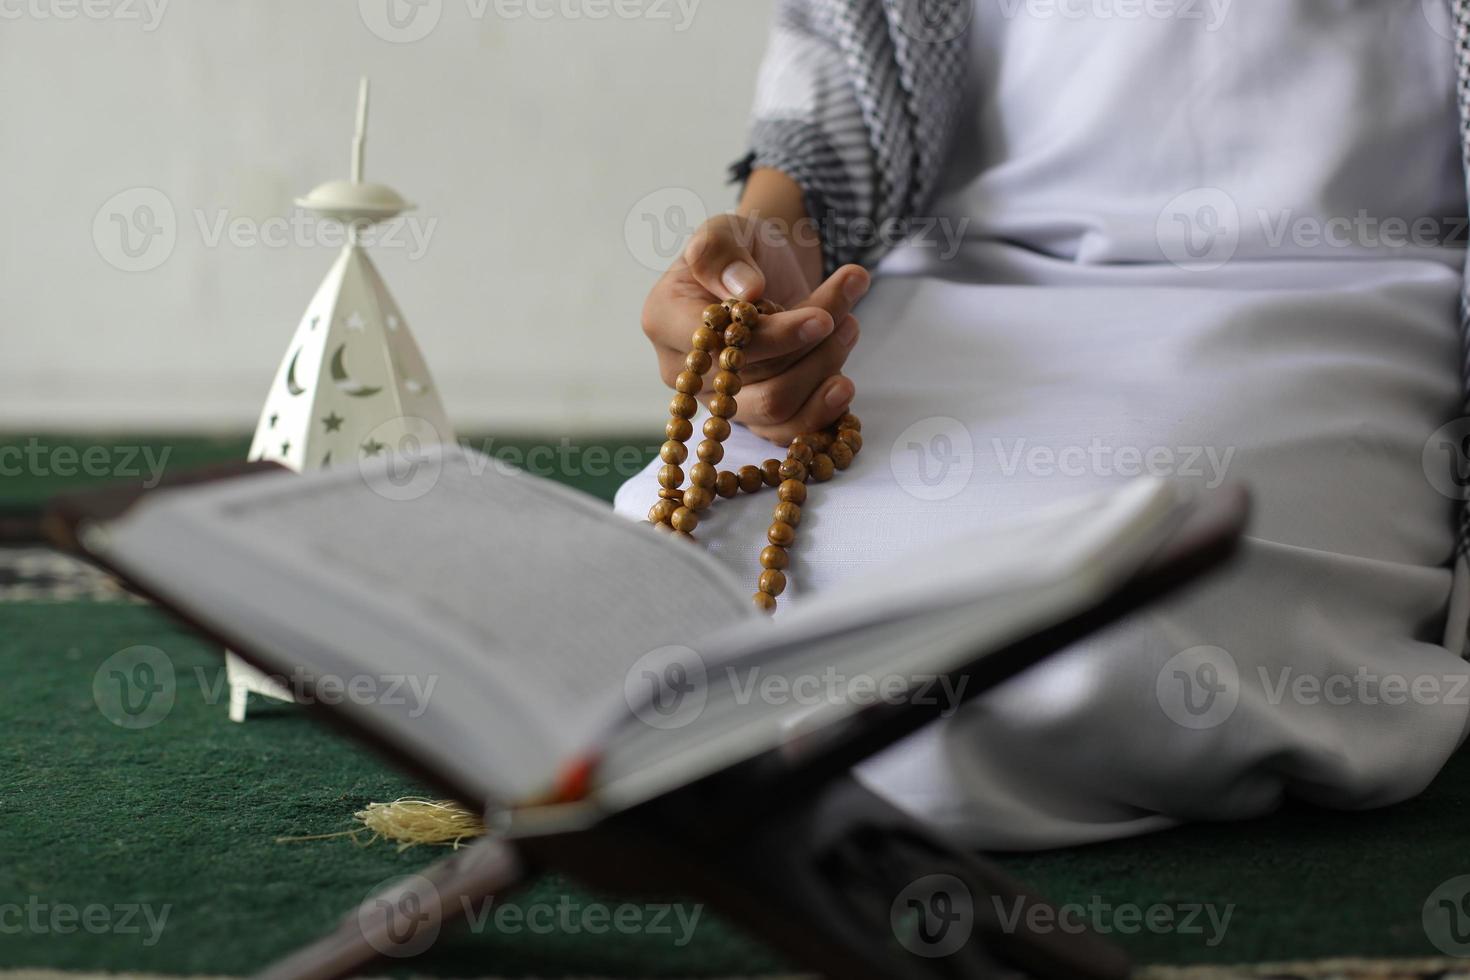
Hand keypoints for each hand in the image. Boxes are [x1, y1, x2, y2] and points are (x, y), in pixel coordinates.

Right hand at [641, 211, 869, 444]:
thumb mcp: (726, 230)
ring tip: (850, 327)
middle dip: (810, 352)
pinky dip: (822, 409)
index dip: (774, 337)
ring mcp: (718, 400)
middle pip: (753, 384)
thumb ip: (723, 253)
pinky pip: (788, 432)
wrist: (760, 268)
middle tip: (846, 318)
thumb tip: (745, 290)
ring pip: (777, 408)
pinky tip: (843, 383)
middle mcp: (686, 371)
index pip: (721, 347)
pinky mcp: (751, 416)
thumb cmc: (738, 248)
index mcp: (666, 321)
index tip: (822, 318)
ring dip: (822, 370)